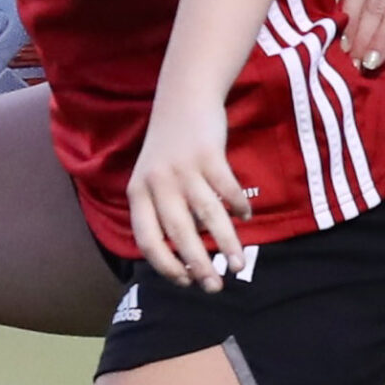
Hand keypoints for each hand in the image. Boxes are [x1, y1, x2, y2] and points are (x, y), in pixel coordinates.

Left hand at [127, 96, 249, 288]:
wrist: (182, 97)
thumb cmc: (169, 148)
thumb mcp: (152, 179)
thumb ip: (162, 212)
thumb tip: (187, 255)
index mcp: (139, 193)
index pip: (147, 239)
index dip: (165, 265)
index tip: (185, 281)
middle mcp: (158, 183)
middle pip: (179, 233)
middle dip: (199, 265)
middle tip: (215, 287)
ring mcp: (183, 168)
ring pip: (207, 215)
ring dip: (225, 243)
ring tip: (238, 264)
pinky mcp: (208, 154)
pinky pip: (227, 188)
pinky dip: (238, 205)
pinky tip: (246, 216)